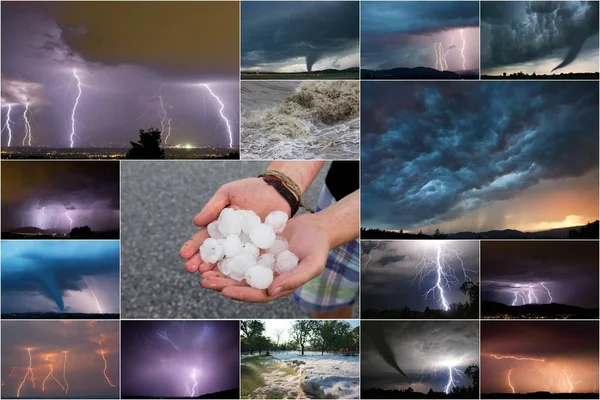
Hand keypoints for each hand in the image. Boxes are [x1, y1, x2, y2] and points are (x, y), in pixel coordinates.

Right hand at [179, 177, 290, 268]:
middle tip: (190, 269)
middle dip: (201, 262)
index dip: (193, 247)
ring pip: (229, 261)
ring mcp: (246, 246)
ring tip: (205, 275)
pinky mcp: (261, 249)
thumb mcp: (228, 193)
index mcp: (221, 227)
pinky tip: (231, 276)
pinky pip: (249, 261)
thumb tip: (196, 222)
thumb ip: (213, 207)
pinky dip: (240, 269)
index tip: (183, 254)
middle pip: (214, 254)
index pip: (204, 239)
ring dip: (216, 270)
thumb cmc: (252, 189)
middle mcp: (232, 240)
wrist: (278, 190)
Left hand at [199, 213, 330, 301]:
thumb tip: (272, 291)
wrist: (317, 228)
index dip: (241, 294)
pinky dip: (225, 254)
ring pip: (236, 270)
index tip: (225, 291)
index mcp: (278, 286)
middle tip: (204, 281)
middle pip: (241, 284)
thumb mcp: (312, 264)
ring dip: (219, 272)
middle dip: (222, 284)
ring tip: (201, 271)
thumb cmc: (318, 248)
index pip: (257, 294)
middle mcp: (266, 277)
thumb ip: (295, 278)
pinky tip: (212, 251)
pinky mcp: (256, 248)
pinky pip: (238, 252)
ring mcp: (260, 263)